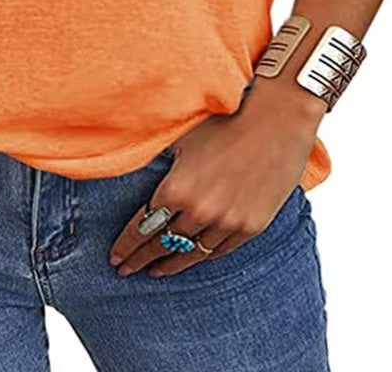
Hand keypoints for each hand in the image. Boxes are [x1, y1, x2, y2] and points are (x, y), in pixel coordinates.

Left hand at [108, 79, 325, 277]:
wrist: (276, 121)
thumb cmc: (226, 120)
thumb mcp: (182, 137)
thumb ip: (157, 159)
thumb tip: (128, 161)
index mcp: (176, 188)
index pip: (142, 227)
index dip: (126, 245)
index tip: (114, 257)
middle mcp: (199, 211)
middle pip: (162, 245)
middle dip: (140, 259)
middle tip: (125, 271)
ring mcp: (227, 222)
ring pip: (191, 254)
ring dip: (171, 263)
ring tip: (155, 271)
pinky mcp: (251, 226)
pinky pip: (220, 251)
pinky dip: (202, 257)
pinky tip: (191, 258)